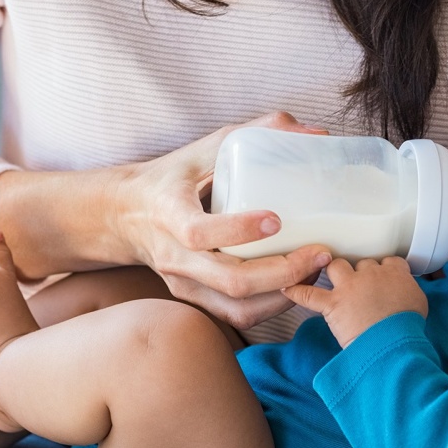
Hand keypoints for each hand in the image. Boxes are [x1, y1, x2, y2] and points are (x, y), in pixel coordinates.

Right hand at [115, 112, 333, 328]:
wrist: (127, 214)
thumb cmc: (174, 177)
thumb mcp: (206, 146)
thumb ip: (258, 132)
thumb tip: (316, 132)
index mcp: (169, 213)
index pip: (199, 232)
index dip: (239, 230)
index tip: (277, 220)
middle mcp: (174, 256)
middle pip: (231, 281)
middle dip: (283, 272)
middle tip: (320, 253)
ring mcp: (183, 283)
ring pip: (238, 307)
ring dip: (284, 295)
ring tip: (315, 271)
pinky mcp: (194, 299)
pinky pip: (237, 315)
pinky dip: (272, 306)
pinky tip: (296, 285)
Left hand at [282, 257, 426, 346]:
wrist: (393, 341)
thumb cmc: (408, 327)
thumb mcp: (419, 303)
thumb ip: (409, 291)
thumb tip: (404, 294)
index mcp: (394, 272)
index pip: (388, 261)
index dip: (383, 269)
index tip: (382, 277)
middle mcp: (370, 274)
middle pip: (361, 263)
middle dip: (360, 273)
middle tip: (360, 286)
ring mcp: (349, 287)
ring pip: (336, 266)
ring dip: (333, 271)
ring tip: (332, 278)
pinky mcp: (333, 304)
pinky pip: (308, 294)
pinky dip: (297, 292)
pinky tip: (288, 289)